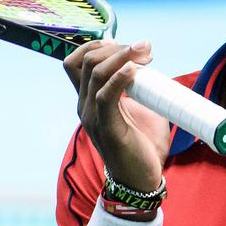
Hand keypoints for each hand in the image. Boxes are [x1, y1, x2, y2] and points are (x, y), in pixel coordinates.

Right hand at [63, 39, 169, 192]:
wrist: (141, 180)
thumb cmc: (142, 145)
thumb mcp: (140, 108)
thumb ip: (140, 87)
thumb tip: (149, 64)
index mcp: (89, 99)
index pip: (76, 61)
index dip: (99, 45)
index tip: (129, 46)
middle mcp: (85, 106)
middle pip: (84, 61)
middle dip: (115, 47)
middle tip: (144, 49)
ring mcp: (93, 117)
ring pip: (94, 73)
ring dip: (121, 56)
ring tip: (145, 54)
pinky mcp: (107, 128)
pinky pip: (105, 96)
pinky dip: (119, 78)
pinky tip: (135, 70)